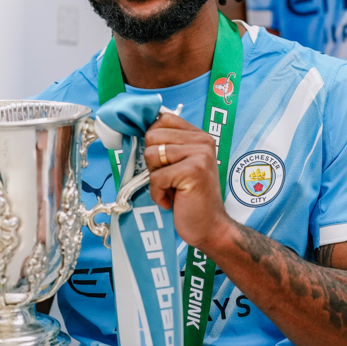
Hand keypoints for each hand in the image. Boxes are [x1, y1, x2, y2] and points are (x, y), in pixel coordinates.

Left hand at [143, 112, 234, 250]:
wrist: (209, 227)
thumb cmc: (190, 198)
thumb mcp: (180, 165)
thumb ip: (167, 145)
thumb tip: (137, 129)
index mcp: (199, 136)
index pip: (163, 118)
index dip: (152, 139)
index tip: (160, 160)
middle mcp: (202, 141)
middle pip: (152, 136)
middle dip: (152, 162)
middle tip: (169, 179)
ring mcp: (200, 154)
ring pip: (151, 155)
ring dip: (155, 178)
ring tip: (172, 189)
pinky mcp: (194, 171)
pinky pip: (156, 177)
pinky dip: (158, 194)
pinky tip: (172, 200)